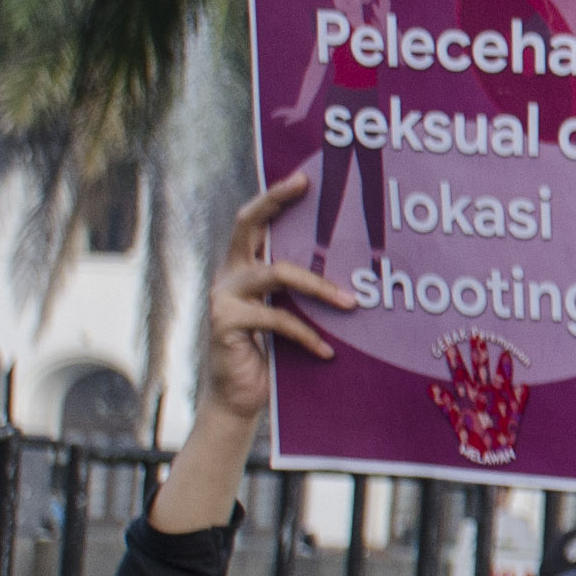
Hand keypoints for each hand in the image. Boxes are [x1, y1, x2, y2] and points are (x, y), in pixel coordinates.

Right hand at [200, 173, 352, 419]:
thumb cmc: (270, 353)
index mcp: (241, 267)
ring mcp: (223, 297)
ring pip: (276, 274)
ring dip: (319, 287)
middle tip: (305, 184)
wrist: (238, 397)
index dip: (273, 198)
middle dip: (274, 201)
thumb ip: (298, 290)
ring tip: (352, 302)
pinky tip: (327, 352)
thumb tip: (348, 266)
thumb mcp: (286, 314)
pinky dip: (308, 335)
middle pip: (246, 225)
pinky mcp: (225, 322)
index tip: (302, 178)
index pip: (253, 222)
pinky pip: (277, 319)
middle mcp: (227, 275)